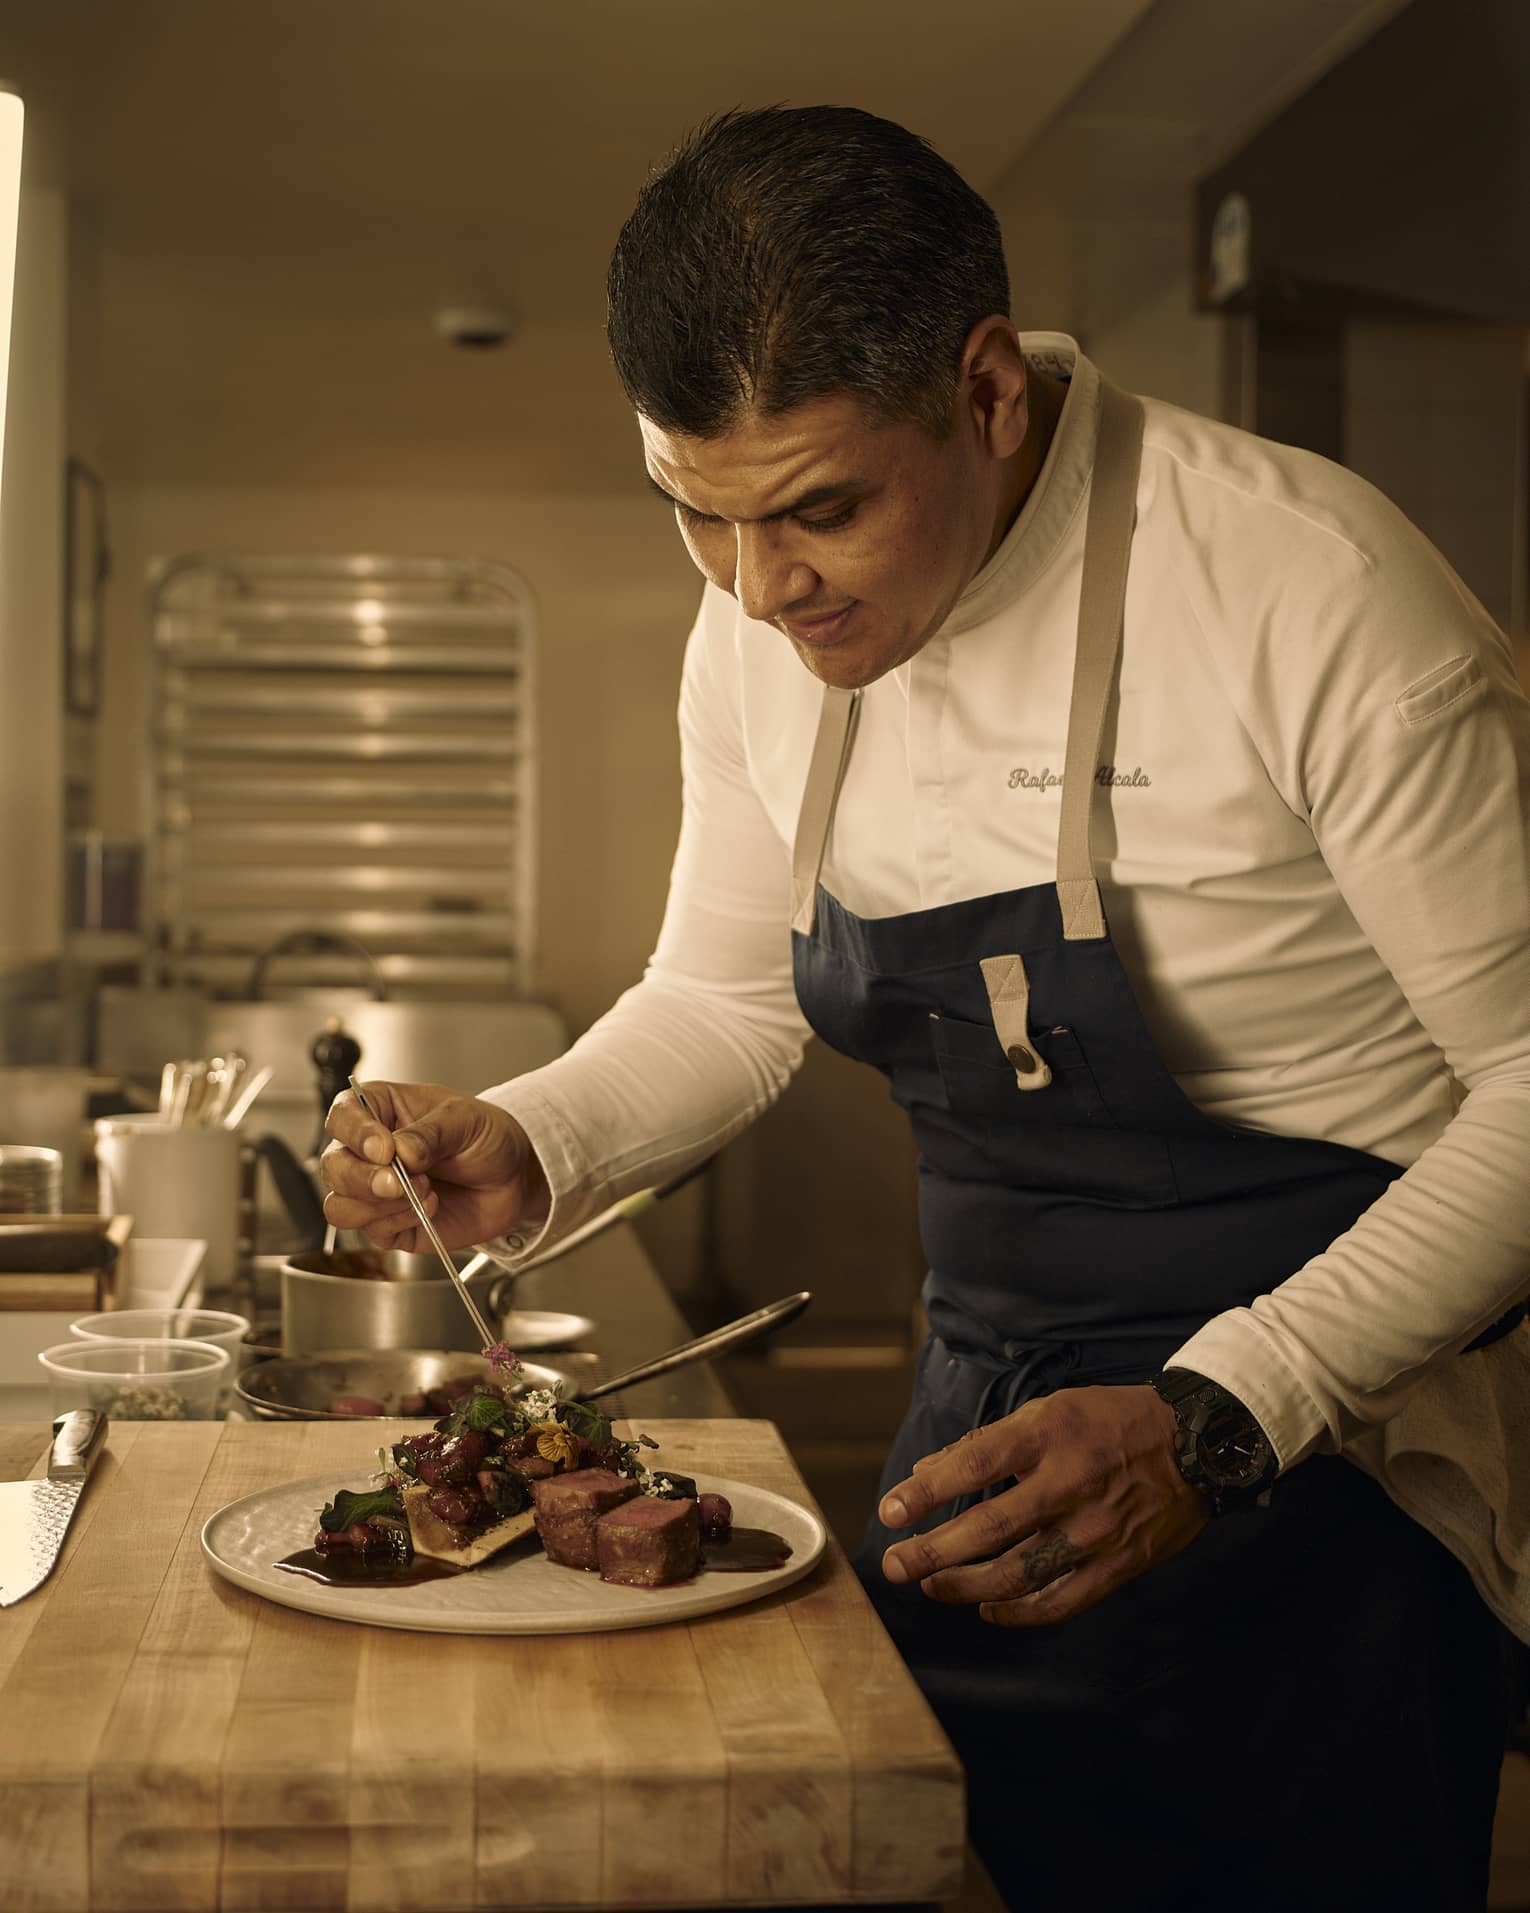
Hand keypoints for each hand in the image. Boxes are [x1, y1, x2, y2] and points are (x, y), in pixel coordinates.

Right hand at [320, 1080, 548, 1252]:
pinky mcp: (388, 1225)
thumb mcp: (466, 1120)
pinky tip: (430, 1207)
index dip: (355, 1133)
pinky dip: (400, 1222)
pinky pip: (372, 1232)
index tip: (384, 1147)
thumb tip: (401, 1150)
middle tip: (399, 1180)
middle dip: (363, 1179)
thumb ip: (431, 1133)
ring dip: (378, 1205)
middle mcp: (368, 1151)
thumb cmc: (486, 1137)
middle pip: (334, 1167)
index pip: (342, 1116)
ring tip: (424, 1192)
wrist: (513, 1178)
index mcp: (380, 1110)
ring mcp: (374, 1191)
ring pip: (340, 1206)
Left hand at [878, 1384, 1207, 1625]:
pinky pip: (1060, 1601)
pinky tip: (988, 1608)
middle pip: (989, 1528)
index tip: (889, 1511)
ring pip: (1019, 1573)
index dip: (926, 1492)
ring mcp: (1096, 1529)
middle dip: (932, 1552)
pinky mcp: (1118, 1564)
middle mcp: (1070, 1482)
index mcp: (1049, 1434)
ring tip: (933, 1585)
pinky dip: (1017, 1612)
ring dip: (966, 1586)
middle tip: (895, 1565)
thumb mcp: (1048, 1411)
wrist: (1197, 1444)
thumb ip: (986, 1444)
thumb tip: (926, 1473)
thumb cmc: (1109, 1422)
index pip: (974, 1465)